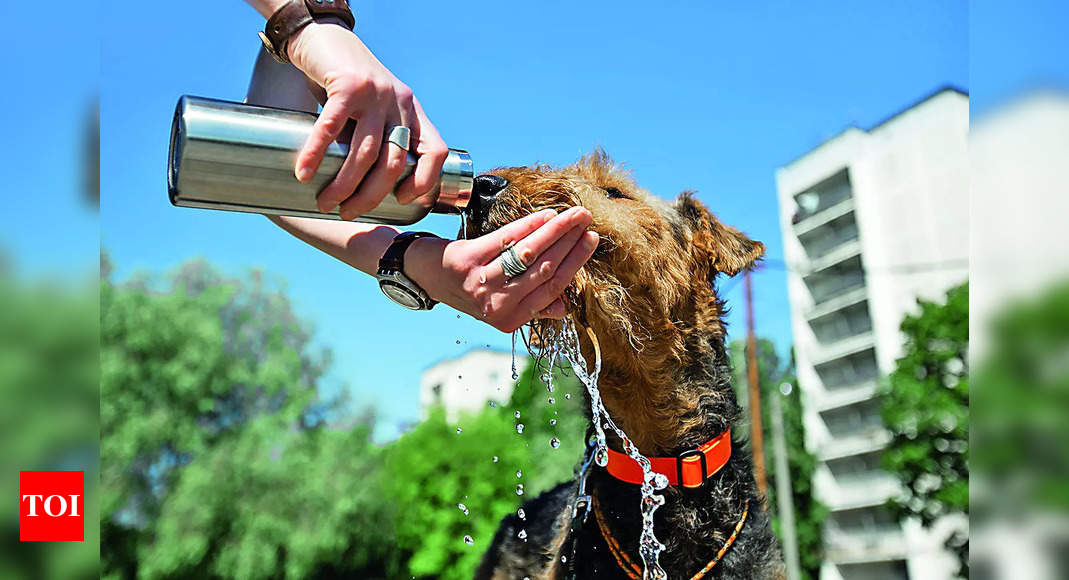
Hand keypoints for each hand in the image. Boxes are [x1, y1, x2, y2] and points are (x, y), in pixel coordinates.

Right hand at [286, 21, 447, 219]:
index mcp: (412, 111)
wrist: (322, 36)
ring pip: (364, 153)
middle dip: (370, 196)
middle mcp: (399, 102)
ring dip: (344, 184)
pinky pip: (332, 129)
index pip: (437, 152)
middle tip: (348, 212)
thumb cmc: (345, 81)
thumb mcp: (374, 108)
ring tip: (326, 202)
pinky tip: (304, 173)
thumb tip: (364, 186)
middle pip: (393, 163)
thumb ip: (377, 137)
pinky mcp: (346, 85)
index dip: (426, 181)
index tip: (402, 199)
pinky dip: (316, 154)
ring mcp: (375, 93)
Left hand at [406, 207, 598, 332]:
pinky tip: (545, 215)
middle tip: (586, 220)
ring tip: (572, 214)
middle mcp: (495, 305)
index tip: (590, 240)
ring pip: (528, 253)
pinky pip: (506, 240)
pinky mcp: (466, 260)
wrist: (422, 274)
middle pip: (544, 270)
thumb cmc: (467, 286)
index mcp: (509, 320)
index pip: (552, 289)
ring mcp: (480, 283)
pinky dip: (529, 225)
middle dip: (569, 242)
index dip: (574, 263)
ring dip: (555, 230)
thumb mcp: (498, 303)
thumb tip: (563, 307)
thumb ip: (531, 306)